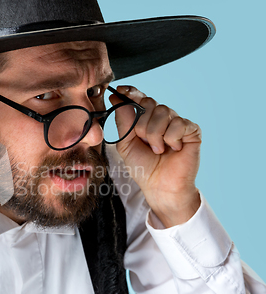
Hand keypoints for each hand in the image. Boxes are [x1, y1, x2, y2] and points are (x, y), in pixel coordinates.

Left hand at [110, 86, 200, 226]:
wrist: (159, 186)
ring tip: (158, 150)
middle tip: (144, 141)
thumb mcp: (126, 144)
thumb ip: (123, 122)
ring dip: (155, 134)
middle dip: (142, 124)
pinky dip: (171, 138)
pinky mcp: (192, 131)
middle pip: (150, 103)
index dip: (131, 93)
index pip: (140, 98)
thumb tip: (117, 98)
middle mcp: (163, 118)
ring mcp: (177, 123)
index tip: (120, 91)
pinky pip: (178, 124)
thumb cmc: (143, 167)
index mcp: (146, 119)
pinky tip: (173, 149)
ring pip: (163, 112)